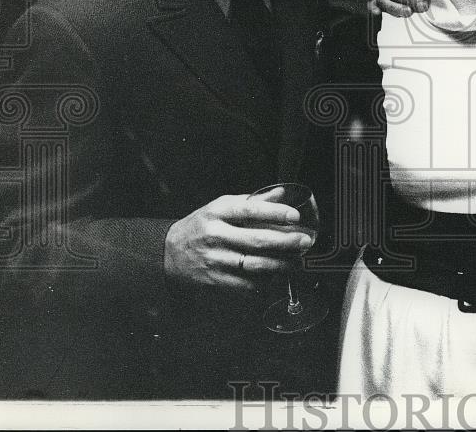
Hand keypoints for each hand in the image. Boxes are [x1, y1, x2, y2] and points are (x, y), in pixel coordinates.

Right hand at [164, 192, 312, 290]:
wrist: (170, 251)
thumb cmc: (203, 225)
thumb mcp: (222, 206)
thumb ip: (253, 202)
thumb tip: (282, 193)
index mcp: (218, 212)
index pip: (249, 210)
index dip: (274, 213)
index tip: (295, 216)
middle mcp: (215, 235)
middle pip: (256, 240)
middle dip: (286, 242)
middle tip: (305, 241)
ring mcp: (214, 259)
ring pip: (253, 265)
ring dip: (280, 265)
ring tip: (296, 262)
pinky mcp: (214, 280)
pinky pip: (245, 284)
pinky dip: (264, 282)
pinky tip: (276, 276)